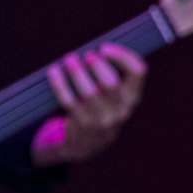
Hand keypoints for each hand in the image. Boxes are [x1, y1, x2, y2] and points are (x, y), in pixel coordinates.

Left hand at [32, 42, 147, 166]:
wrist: (86, 145)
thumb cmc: (98, 109)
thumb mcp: (114, 96)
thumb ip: (111, 74)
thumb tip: (94, 47)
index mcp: (132, 98)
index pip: (138, 72)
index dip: (123, 56)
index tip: (104, 47)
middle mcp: (121, 110)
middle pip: (111, 83)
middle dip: (97, 65)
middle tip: (86, 55)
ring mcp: (101, 120)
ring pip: (89, 92)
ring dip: (77, 72)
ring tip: (69, 59)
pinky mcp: (81, 124)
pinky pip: (69, 101)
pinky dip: (60, 84)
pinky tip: (54, 71)